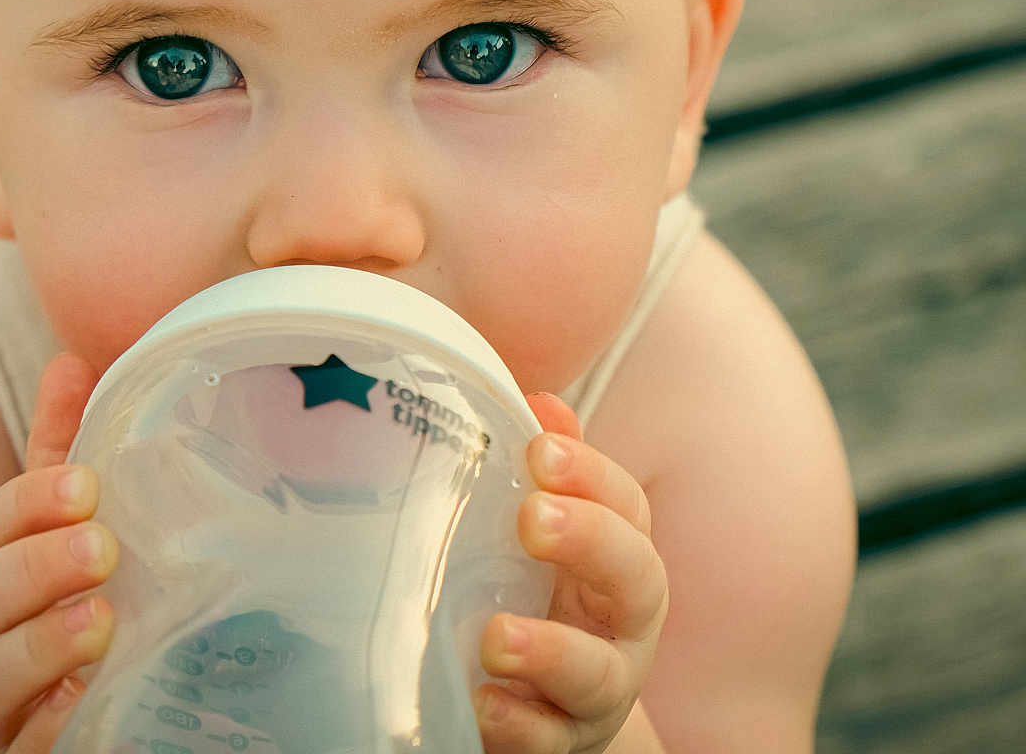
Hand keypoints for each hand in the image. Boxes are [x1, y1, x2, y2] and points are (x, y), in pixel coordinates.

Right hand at [0, 353, 116, 752]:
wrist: (75, 690)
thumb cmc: (69, 588)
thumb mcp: (69, 518)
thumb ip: (64, 447)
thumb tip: (70, 362)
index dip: (26, 506)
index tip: (85, 484)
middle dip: (33, 569)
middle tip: (103, 547)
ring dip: (38, 644)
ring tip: (101, 621)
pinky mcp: (16, 751)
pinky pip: (16, 748)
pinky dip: (44, 724)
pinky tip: (81, 698)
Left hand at [476, 393, 668, 752]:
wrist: (542, 702)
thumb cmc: (540, 590)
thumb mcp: (547, 528)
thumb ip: (548, 466)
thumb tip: (538, 400)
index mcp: (619, 555)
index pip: (626, 507)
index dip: (591, 474)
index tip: (540, 449)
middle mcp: (623, 621)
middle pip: (635, 579)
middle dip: (589, 542)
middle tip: (531, 519)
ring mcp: (597, 689)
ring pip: (597, 674)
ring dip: (549, 651)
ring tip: (495, 637)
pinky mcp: (560, 742)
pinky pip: (549, 741)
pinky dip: (520, 724)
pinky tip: (483, 702)